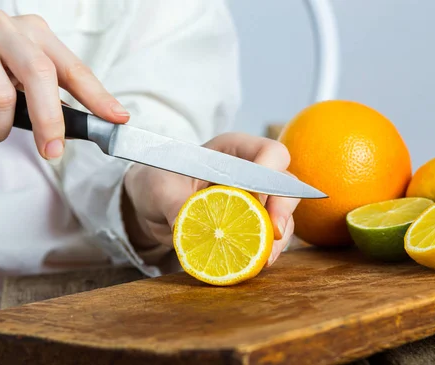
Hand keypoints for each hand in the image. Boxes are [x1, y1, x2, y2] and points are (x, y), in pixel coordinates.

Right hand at [0, 10, 128, 158]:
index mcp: (32, 32)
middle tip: (52, 152)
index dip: (97, 96)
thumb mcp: (19, 73)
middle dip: (50, 122)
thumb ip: (50, 92)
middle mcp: (3, 27)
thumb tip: (93, 122)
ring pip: (0, 99)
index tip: (118, 119)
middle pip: (40, 76)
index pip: (72, 68)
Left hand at [123, 133, 299, 266]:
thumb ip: (177, 204)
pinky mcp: (249, 222)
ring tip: (264, 259)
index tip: (258, 200)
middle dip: (282, 209)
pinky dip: (266, 250)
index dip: (271, 174)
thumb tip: (192, 226)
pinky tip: (255, 264)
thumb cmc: (156, 184)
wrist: (150, 207)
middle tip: (271, 233)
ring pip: (283, 213)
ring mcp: (253, 197)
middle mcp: (250, 171)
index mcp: (232, 151)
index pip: (270, 153)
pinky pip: (269, 235)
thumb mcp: (160, 190)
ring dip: (278, 236)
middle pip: (285, 183)